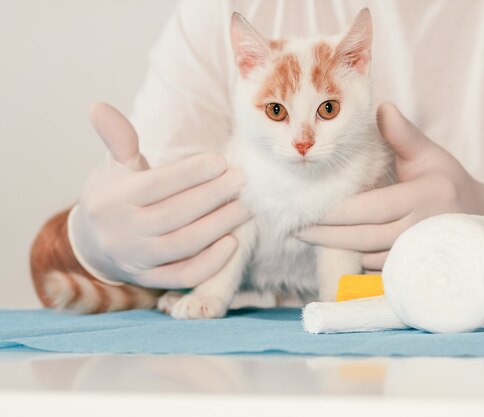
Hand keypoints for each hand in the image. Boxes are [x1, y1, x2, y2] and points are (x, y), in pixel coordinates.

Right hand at [68, 103, 249, 287]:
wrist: (94, 243)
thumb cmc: (116, 196)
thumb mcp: (115, 167)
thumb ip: (119, 140)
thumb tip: (99, 106)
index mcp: (113, 199)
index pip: (156, 185)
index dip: (190, 173)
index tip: (221, 161)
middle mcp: (121, 232)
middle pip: (173, 215)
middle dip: (212, 197)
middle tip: (241, 181)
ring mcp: (136, 260)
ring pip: (182, 245)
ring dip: (217, 226)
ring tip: (244, 208)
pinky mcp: (150, 281)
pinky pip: (184, 276)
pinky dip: (210, 263)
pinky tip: (233, 242)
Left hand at [298, 102, 483, 270]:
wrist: (479, 216)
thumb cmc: (448, 179)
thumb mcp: (429, 153)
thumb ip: (403, 134)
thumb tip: (382, 107)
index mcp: (424, 196)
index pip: (371, 209)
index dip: (338, 213)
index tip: (309, 210)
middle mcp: (423, 229)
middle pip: (364, 238)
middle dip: (326, 235)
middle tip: (295, 228)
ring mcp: (420, 254)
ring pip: (368, 258)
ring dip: (336, 250)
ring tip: (307, 237)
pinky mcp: (416, 268)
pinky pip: (378, 269)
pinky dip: (353, 261)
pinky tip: (334, 249)